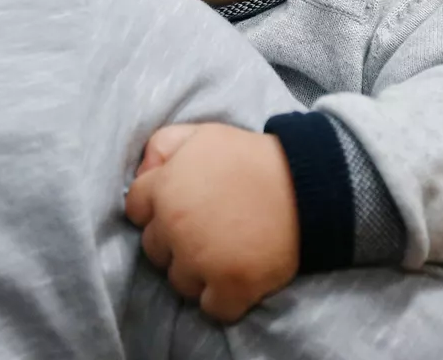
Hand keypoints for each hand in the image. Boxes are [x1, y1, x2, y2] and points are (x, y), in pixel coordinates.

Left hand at [125, 124, 299, 322]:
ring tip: (224, 254)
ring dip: (197, 273)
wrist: (307, 184)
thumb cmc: (252, 157)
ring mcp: (201, 260)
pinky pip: (212, 309)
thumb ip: (162, 145)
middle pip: (154, 250)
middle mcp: (175, 226)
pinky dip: (223, 300)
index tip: (179, 211)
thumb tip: (143, 171)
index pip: (135, 210)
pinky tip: (236, 279)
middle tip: (206, 232)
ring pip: (180, 281)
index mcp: (164, 189)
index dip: (155, 210)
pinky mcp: (231, 286)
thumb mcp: (202, 134)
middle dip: (174, 243)